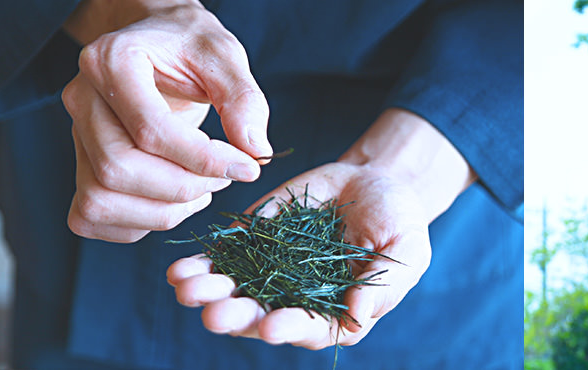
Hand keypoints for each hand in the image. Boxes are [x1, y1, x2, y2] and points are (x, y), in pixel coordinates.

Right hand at [62, 0, 271, 242]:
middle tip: (224, 178)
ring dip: (161, 212)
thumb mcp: (224, 56)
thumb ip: (243, 99)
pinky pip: (90, 216)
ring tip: (202, 190)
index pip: (149, 130)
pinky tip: (174, 202)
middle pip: (117, 170)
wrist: (159, 42)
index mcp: (111, 62)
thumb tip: (255, 151)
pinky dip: (137, 224)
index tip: (247, 167)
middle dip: (182, 188)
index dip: (203, 160)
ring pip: (99, 200)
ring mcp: (75, 135)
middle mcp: (82, 99)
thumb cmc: (189, 46)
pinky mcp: (80, 164)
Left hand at [167, 163, 431, 347]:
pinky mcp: (253, 243)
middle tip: (214, 313)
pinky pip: (223, 257)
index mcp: (336, 313)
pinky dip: (201, 265)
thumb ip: (383, 285)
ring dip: (208, 293)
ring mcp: (271, 273)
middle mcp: (297, 301)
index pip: (310, 328)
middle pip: (261, 316)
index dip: (290, 328)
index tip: (271, 326)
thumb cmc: (399, 222)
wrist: (375, 182)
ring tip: (186, 288)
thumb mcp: (406, 250)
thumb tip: (357, 315)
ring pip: (233, 291)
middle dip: (236, 315)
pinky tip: (181, 269)